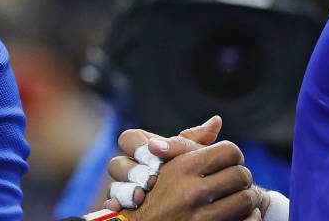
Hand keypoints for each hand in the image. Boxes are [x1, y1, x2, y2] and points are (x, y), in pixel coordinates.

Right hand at [105, 116, 223, 209]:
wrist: (177, 208)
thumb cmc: (182, 177)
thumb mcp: (187, 159)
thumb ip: (195, 142)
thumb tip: (217, 120)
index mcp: (141, 150)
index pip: (128, 139)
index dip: (139, 146)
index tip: (155, 152)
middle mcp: (128, 168)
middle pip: (116, 162)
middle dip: (133, 170)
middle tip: (151, 179)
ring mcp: (123, 189)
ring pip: (113, 184)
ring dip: (127, 189)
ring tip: (141, 196)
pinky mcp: (121, 208)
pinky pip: (112, 204)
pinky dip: (118, 205)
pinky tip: (130, 207)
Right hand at [123, 138, 260, 220]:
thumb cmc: (152, 194)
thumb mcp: (165, 164)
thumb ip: (189, 141)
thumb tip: (217, 120)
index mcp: (182, 168)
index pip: (229, 151)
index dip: (233, 155)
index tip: (231, 163)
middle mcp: (190, 193)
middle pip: (241, 175)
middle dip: (242, 177)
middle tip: (239, 183)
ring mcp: (199, 219)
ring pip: (246, 200)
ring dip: (248, 200)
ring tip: (241, 200)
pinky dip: (249, 219)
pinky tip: (241, 217)